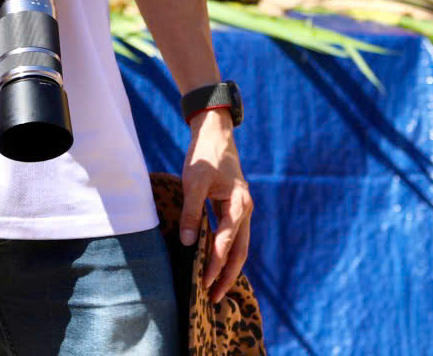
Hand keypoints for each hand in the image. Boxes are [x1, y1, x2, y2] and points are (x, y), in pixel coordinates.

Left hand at [179, 109, 252, 303]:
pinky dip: (226, 254)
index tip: (203, 283)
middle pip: (240, 252)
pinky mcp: (235, 210)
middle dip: (227, 276)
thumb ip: (191, 211)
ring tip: (215, 290)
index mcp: (239, 204)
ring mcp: (242, 211)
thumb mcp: (194, 180)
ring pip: (240, 247)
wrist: (216, 133)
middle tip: (213, 298)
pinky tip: (215, 265)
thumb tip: (187, 243)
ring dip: (228, 268)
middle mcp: (245, 210)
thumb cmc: (205, 155)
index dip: (214, 264)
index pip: (226, 242)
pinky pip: (234, 237)